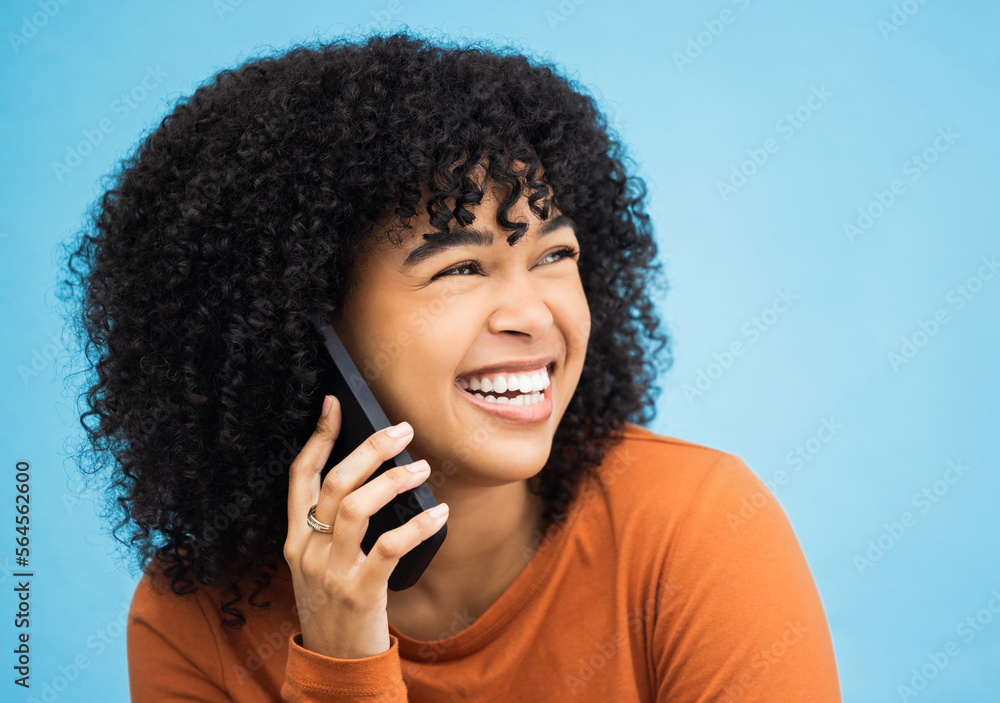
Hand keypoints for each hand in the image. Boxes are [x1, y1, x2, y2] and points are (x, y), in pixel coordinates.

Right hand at [284, 394, 448, 658]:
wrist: (335, 666)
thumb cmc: (335, 605)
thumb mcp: (320, 564)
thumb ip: (333, 527)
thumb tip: (375, 476)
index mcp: (295, 538)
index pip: (300, 476)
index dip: (317, 437)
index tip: (335, 404)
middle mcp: (307, 550)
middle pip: (334, 483)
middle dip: (370, 450)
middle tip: (402, 431)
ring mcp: (331, 572)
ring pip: (356, 507)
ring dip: (393, 481)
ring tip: (422, 468)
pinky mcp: (359, 594)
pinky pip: (390, 548)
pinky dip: (418, 526)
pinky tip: (439, 515)